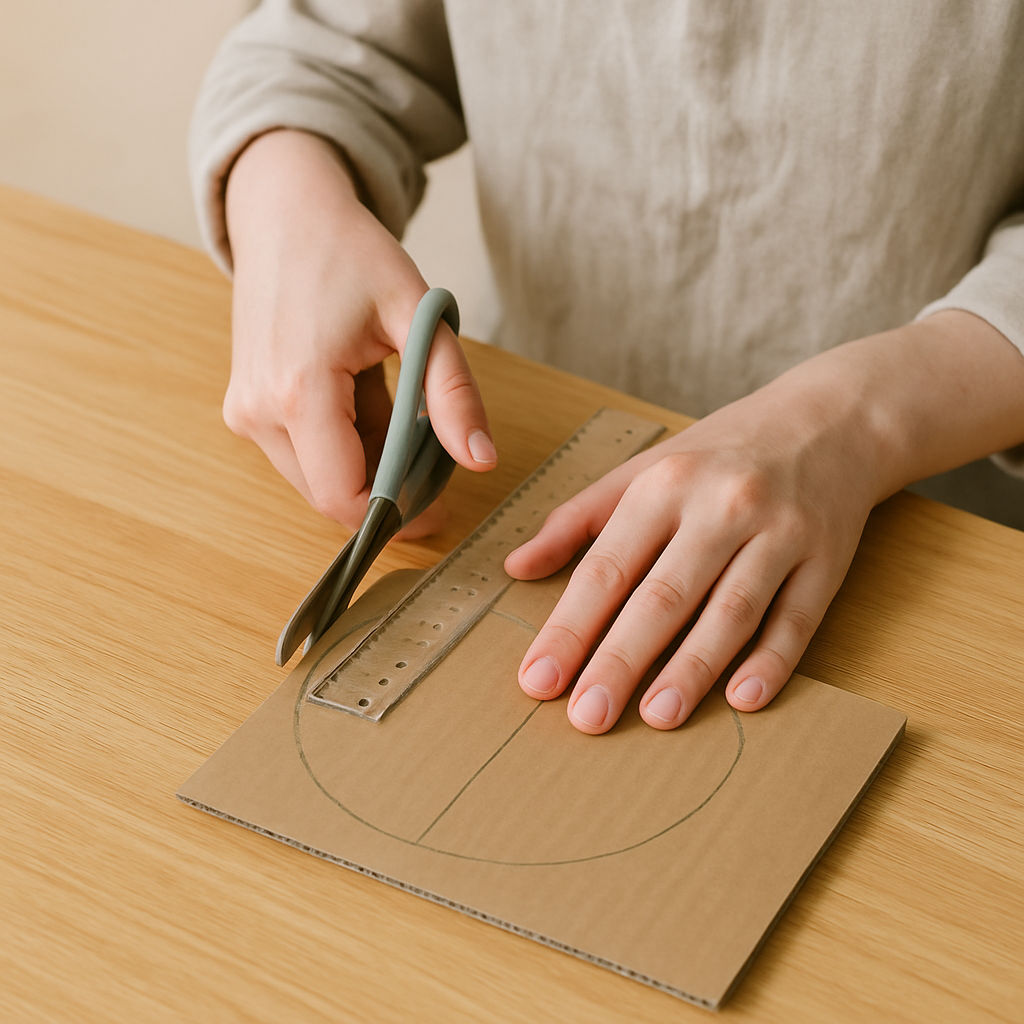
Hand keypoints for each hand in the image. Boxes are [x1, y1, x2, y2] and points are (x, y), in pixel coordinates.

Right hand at [222, 129, 495, 536]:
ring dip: (366, 465)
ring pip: (317, 479)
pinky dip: (344, 445)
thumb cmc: (350, 254)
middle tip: (431, 447)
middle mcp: (258, 411)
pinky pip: (302, 455)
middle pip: (331, 495)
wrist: (283, 214)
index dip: (397, 514)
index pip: (344, 497)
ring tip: (394, 403)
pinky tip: (365, 397)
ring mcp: (245, 412)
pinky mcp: (245, 409)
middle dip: (388, 488)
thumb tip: (482, 460)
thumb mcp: (418, 315)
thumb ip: (452, 391)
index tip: (440, 507)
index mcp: (298, 390)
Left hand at [504, 351, 890, 732]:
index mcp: (665, 484)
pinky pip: (796, 619)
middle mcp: (722, 506)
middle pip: (664, 596)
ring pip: (730, 611)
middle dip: (621, 660)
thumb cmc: (719, 453)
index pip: (607, 568)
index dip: (570, 628)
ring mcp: (780, 533)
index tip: (538, 680)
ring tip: (655, 717)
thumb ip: (577, 519)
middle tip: (586, 716)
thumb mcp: (643, 469)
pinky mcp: (826, 560)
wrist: (828, 421)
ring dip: (692, 669)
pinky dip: (771, 661)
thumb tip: (517, 566)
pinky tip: (742, 699)